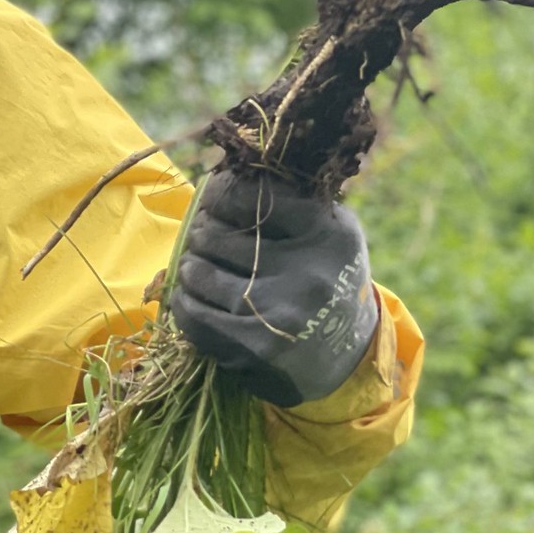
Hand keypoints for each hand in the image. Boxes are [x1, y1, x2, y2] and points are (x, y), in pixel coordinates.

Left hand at [166, 170, 378, 407]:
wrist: (349, 351)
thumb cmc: (328, 275)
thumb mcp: (330, 229)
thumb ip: (290, 201)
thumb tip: (220, 181)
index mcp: (328, 233)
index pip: (253, 198)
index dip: (221, 195)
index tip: (213, 199)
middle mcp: (308, 272)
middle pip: (219, 237)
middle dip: (201, 233)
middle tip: (201, 235)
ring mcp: (281, 312)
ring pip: (202, 275)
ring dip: (190, 267)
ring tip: (194, 265)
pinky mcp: (258, 345)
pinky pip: (197, 316)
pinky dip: (185, 302)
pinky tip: (189, 296)